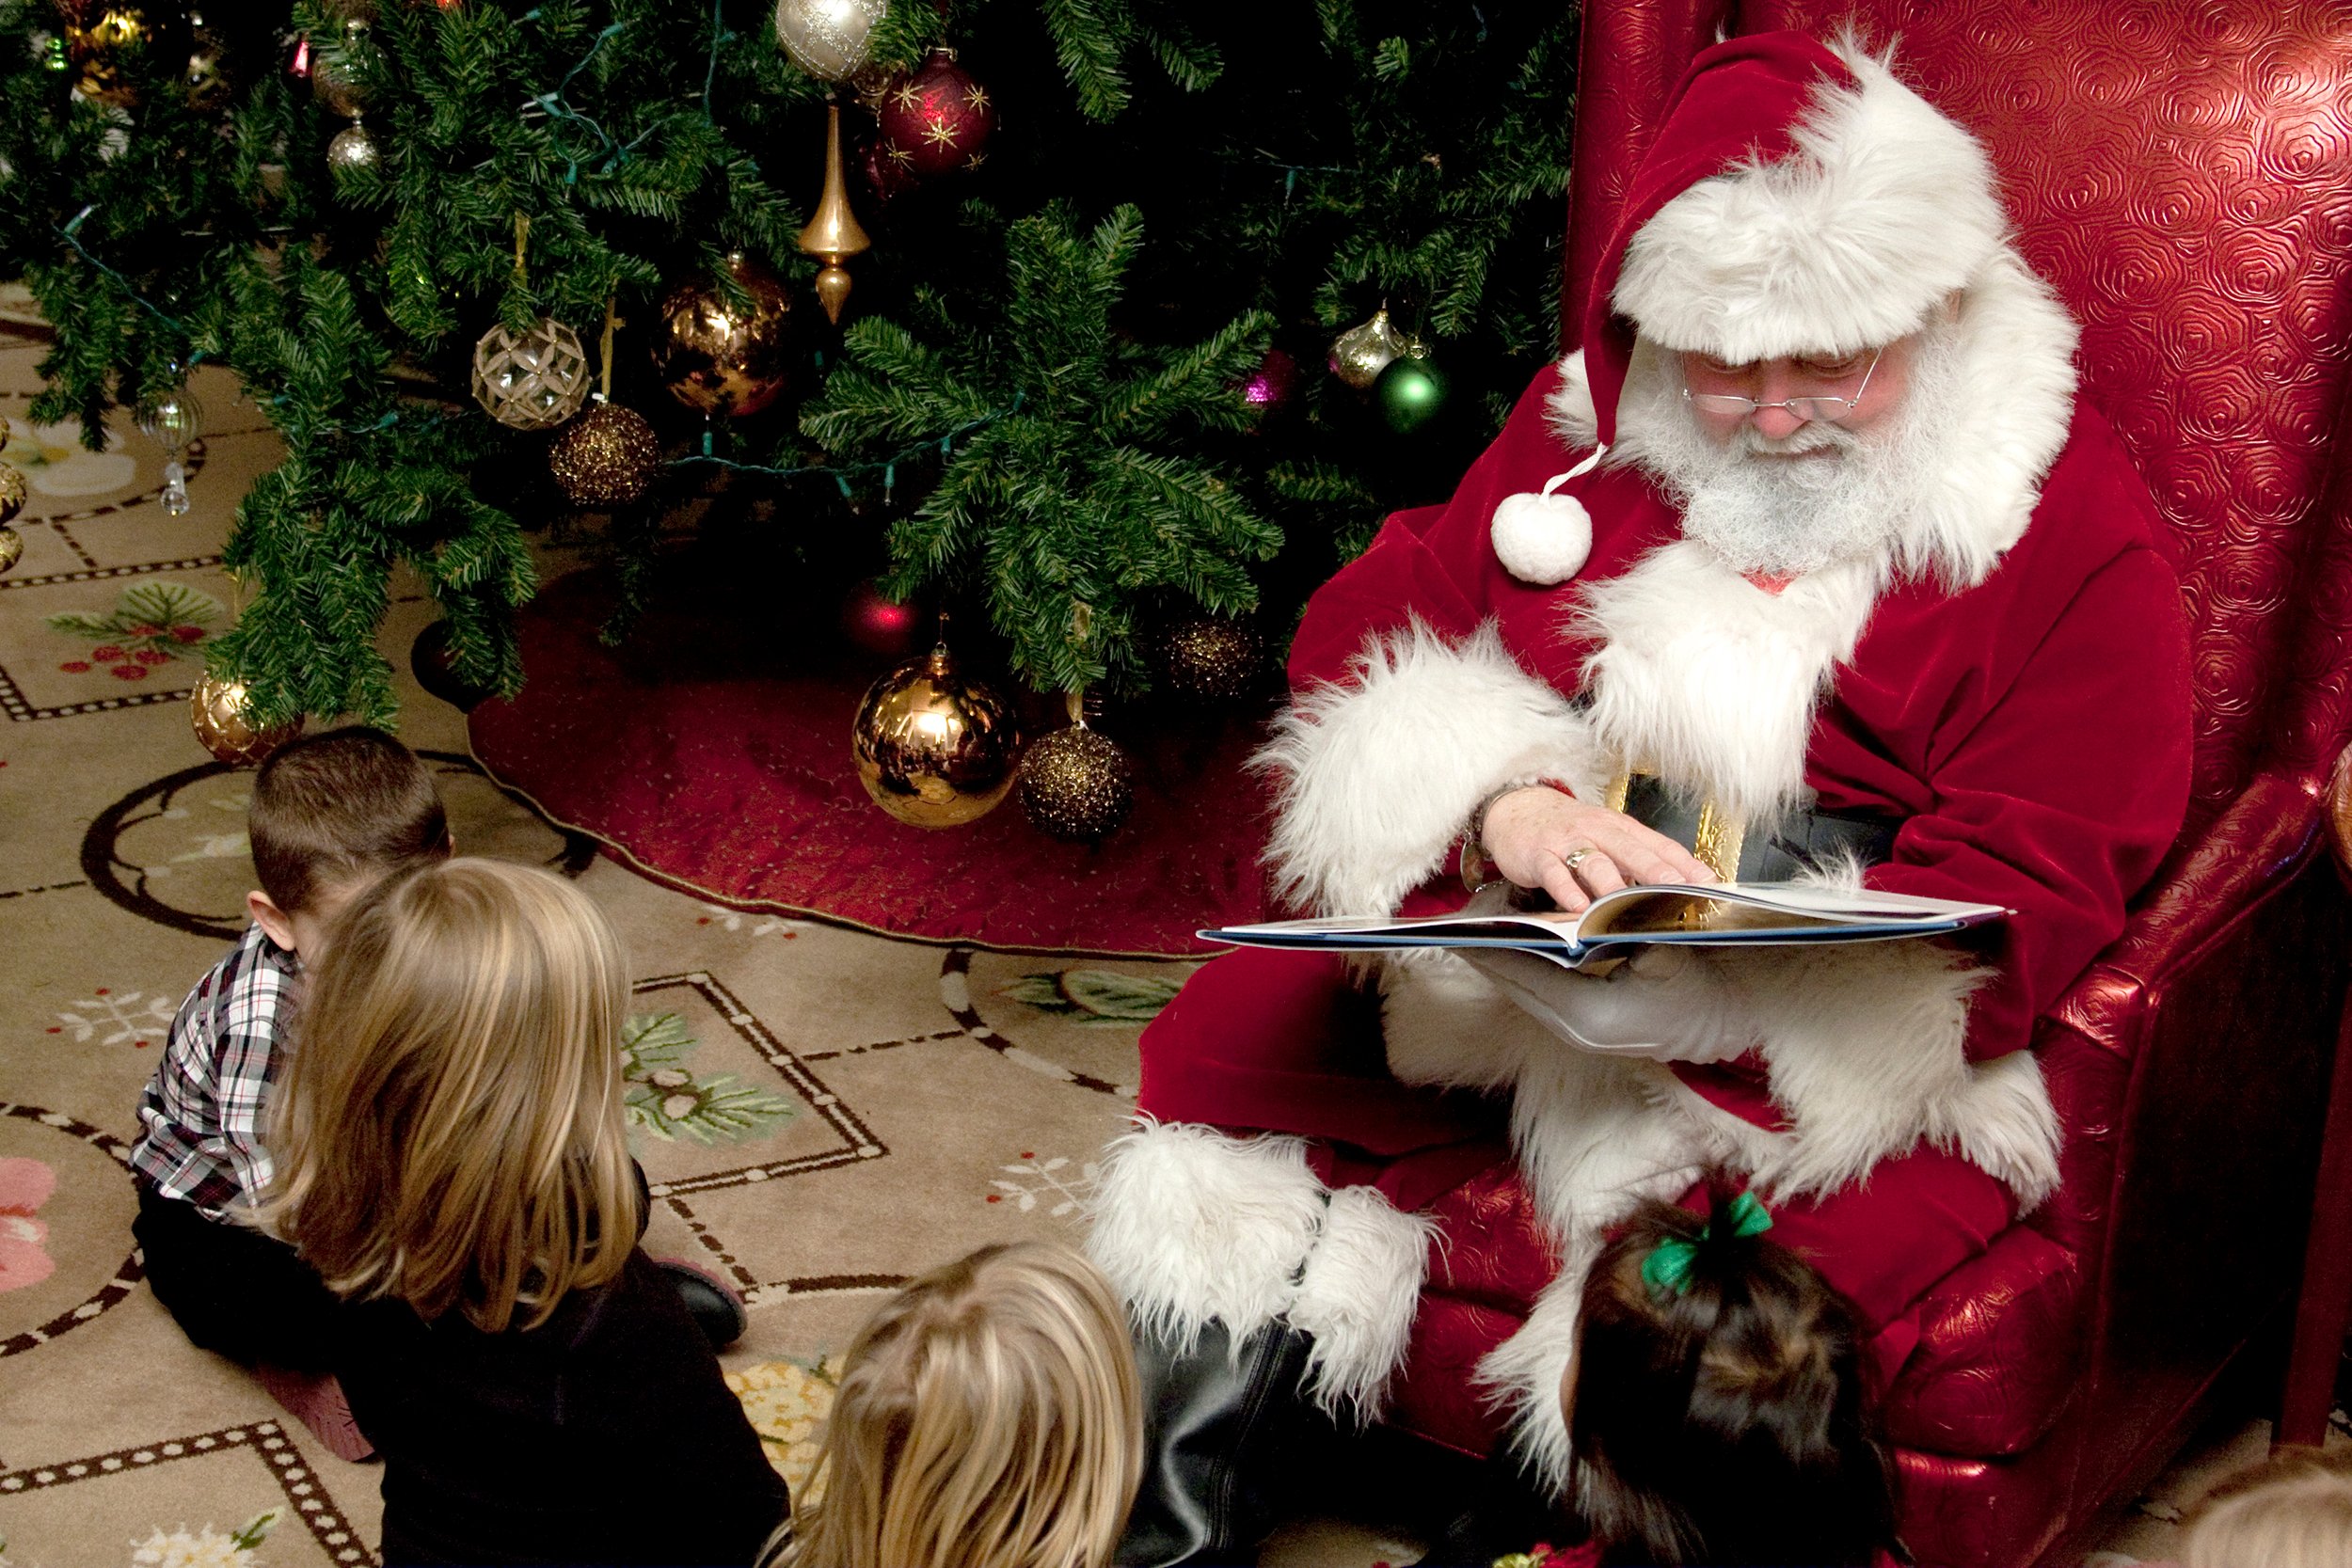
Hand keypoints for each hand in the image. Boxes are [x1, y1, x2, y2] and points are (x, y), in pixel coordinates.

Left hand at [1463, 945, 1755, 1063]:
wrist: (1724, 1025)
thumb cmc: (1698, 987)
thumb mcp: (1663, 949)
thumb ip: (1620, 927)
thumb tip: (1578, 907)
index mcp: (1592, 1013)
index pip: (1526, 975)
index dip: (1493, 948)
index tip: (1462, 927)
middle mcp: (1577, 1031)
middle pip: (1516, 986)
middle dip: (1489, 954)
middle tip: (1460, 923)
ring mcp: (1578, 1036)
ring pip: (1525, 994)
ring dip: (1503, 964)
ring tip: (1480, 931)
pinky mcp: (1583, 1032)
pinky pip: (1541, 998)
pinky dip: (1524, 973)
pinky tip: (1515, 949)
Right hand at [1481, 788, 1715, 911]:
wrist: (1516, 810)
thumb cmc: (1570, 831)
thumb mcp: (1606, 839)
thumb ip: (1635, 861)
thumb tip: (1673, 887)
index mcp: (1620, 828)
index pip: (1659, 845)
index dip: (1685, 864)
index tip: (1710, 883)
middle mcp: (1597, 831)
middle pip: (1631, 850)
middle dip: (1657, 871)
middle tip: (1679, 890)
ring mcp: (1567, 842)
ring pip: (1594, 862)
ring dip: (1612, 884)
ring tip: (1628, 905)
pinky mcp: (1538, 854)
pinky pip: (1554, 873)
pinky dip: (1566, 889)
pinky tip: (1578, 906)